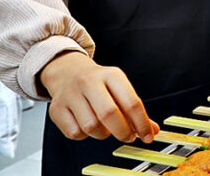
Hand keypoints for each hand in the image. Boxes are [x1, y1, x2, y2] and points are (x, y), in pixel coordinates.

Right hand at [39, 51, 158, 142]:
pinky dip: (85, 135)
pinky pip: (75, 132)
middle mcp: (90, 82)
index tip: (148, 135)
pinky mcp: (57, 108)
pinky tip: (87, 125)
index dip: (142, 123)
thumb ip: (135, 110)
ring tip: (105, 127)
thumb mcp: (120, 88)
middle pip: (109, 114)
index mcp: (111, 75)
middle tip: (129, 136)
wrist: (68, 72)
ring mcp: (71, 94)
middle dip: (123, 131)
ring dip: (103, 133)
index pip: (131, 102)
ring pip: (91, 126)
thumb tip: (151, 131)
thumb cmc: (99, 84)